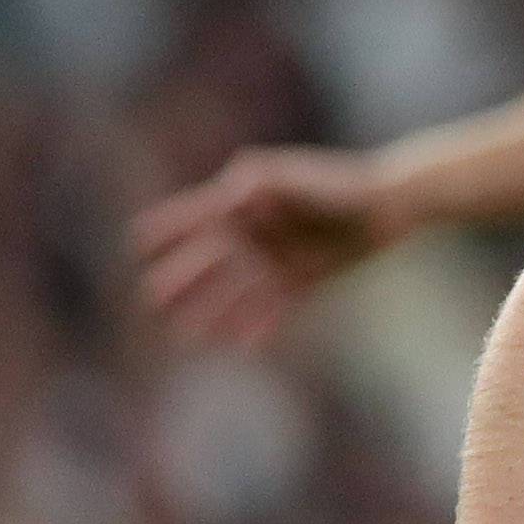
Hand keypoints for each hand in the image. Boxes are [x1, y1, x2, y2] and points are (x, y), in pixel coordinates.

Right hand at [135, 148, 398, 346]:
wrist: (386, 204)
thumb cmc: (335, 182)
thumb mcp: (293, 176)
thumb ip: (260, 184)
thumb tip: (230, 196)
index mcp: (239, 204)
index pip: (192, 216)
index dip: (166, 227)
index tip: (138, 244)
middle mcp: (250, 234)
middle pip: (205, 261)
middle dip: (179, 280)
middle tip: (151, 301)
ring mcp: (273, 259)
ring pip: (233, 292)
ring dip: (210, 313)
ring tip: (186, 337)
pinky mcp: (300, 280)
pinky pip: (273, 309)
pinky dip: (258, 326)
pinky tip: (242, 348)